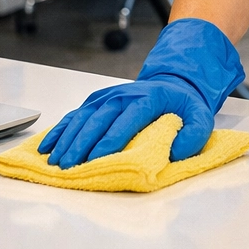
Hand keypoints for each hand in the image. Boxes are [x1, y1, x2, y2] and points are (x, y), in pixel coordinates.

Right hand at [37, 18, 244, 167]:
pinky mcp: (97, 101)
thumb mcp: (201, 116)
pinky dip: (60, 129)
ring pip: (83, 116)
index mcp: (149, 97)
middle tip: (69, 166)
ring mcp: (108, 96)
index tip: (97, 158)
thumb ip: (195, 134)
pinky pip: (76, 114)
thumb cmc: (184, 105)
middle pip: (99, 119)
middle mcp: (124, 94)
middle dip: (82, 143)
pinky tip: (48, 145)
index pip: (127, 119)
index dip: (110, 139)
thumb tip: (177, 151)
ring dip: (68, 138)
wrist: (174, 83)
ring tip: (55, 161)